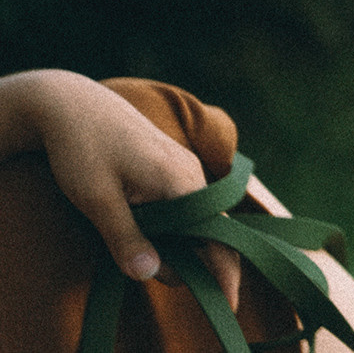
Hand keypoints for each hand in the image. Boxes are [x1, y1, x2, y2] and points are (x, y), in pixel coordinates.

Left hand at [0, 70, 241, 305]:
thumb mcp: (96, 199)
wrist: (73, 105)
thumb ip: (125, 238)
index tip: (226, 302)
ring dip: (179, 245)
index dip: (223, 270)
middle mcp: (192, 173)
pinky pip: (185, 206)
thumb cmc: (82, 150)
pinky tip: (146, 233)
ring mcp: (185, 169)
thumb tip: (150, 275)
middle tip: (158, 279)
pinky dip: (173, 228)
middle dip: (194, 262)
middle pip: (210, 230)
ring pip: (196, 219)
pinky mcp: (172, 168)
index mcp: (182, 180)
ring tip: (142, 256)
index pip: (217, 234)